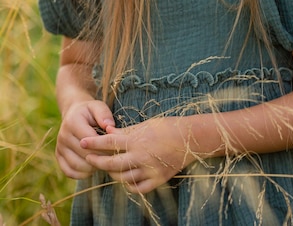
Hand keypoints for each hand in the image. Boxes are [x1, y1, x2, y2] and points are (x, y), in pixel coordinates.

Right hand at [56, 99, 114, 178]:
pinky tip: (92, 167)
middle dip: (101, 157)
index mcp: (72, 122)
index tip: (115, 147)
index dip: (104, 146)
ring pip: (78, 166)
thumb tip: (110, 127)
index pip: (90, 141)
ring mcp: (59, 147)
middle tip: (112, 158)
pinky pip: (70, 172)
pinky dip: (82, 174)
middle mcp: (63, 136)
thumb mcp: (97, 106)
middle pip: (85, 154)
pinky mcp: (58, 156)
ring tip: (103, 162)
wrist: (74, 113)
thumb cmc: (90, 111)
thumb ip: (104, 114)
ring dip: (93, 167)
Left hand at [80, 116, 195, 193]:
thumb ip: (125, 132)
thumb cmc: (167, 127)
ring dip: (112, 173)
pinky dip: (129, 184)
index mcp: (137, 140)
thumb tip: (108, 131)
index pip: (109, 143)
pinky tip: (125, 178)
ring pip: (122, 178)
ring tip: (108, 167)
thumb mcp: (145, 125)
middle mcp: (141, 157)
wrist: (190, 138)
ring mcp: (149, 170)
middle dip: (97, 161)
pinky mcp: (158, 180)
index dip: (94, 143)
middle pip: (112, 164)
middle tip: (89, 158)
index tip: (82, 143)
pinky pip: (137, 188)